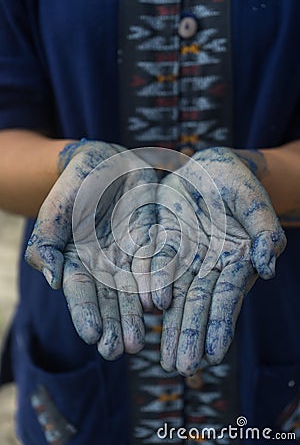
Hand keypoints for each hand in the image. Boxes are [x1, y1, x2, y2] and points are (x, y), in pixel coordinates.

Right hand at [25, 140, 156, 359]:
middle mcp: (105, 264)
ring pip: (133, 290)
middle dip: (113, 325)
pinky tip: (159, 304)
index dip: (86, 314)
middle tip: (119, 352)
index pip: (81, 292)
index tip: (93, 337)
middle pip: (109, 300)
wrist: (106, 162)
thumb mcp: (56, 211)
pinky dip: (156, 284)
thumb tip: (52, 280)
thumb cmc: (76, 186)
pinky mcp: (151, 241)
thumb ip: (47, 243)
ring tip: (139, 342)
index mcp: (78, 260)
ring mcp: (129, 255)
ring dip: (136, 315)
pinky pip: (155, 265)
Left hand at [151, 147, 285, 374]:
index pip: (226, 297)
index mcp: (233, 262)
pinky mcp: (160, 244)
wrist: (209, 167)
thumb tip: (267, 269)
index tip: (212, 355)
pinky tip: (139, 310)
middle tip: (179, 367)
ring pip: (171, 295)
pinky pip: (149, 266)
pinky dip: (143, 287)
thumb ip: (264, 232)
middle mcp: (206, 267)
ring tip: (162, 357)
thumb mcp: (254, 203)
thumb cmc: (238, 184)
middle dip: (188, 335)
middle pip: (196, 304)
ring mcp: (182, 258)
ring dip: (167, 324)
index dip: (218, 325)